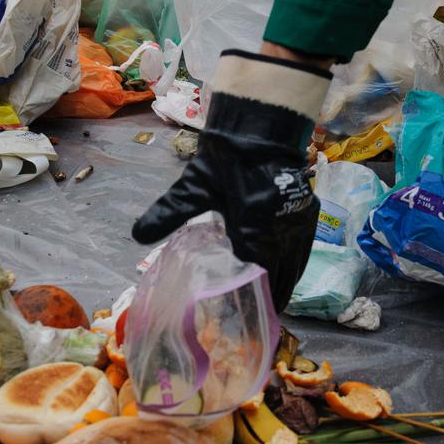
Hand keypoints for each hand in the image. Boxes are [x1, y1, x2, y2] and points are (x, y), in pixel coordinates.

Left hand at [133, 50, 331, 309]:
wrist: (261, 128)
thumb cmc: (226, 159)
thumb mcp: (194, 186)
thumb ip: (169, 213)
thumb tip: (136, 236)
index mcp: (253, 226)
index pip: (256, 271)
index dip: (251, 294)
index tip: (243, 314)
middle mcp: (281, 229)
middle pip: (280, 274)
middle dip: (270, 295)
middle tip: (259, 316)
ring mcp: (298, 222)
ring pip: (296, 263)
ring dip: (287, 283)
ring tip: (277, 303)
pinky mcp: (308, 213)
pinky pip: (305, 249)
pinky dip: (298, 265)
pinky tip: (290, 274)